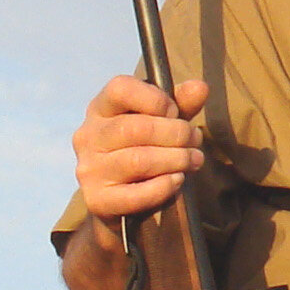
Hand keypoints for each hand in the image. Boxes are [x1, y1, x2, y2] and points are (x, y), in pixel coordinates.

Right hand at [73, 73, 210, 224]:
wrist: (119, 202)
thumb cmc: (142, 150)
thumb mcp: (161, 122)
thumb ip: (180, 104)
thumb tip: (200, 87)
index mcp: (101, 108)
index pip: (120, 88)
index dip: (156, 99)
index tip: (174, 112)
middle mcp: (88, 136)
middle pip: (136, 128)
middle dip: (176, 134)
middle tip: (195, 141)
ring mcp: (90, 170)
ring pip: (138, 161)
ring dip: (176, 159)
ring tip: (194, 160)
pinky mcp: (98, 200)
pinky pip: (136, 194)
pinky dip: (164, 187)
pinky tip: (177, 180)